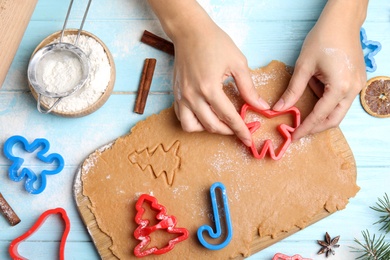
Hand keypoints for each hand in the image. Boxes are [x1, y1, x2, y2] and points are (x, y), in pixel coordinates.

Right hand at [169, 8, 268, 145]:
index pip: (228, 117)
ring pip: (191, 126)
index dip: (240, 130)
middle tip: (238, 129)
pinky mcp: (175, 93)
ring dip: (207, 128)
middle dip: (227, 131)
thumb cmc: (214, 42)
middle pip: (211, 125)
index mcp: (209, 88)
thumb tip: (261, 106)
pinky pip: (181, 116)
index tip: (248, 139)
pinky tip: (205, 114)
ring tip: (219, 122)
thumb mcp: (237, 63)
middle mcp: (192, 95)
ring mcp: (181, 95)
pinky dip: (193, 121)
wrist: (189, 30)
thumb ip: (249, 88)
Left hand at [273, 0, 366, 139]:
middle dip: (315, 127)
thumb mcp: (304, 66)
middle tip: (298, 131)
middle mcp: (353, 90)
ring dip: (320, 113)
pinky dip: (327, 102)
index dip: (305, 128)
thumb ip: (292, 90)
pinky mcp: (356, 81)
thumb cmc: (323, 39)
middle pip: (334, 120)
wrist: (342, 21)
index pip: (320, 116)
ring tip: (302, 110)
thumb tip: (279, 108)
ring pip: (338, 111)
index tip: (293, 136)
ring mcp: (357, 85)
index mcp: (340, 87)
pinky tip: (314, 92)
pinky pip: (341, 99)